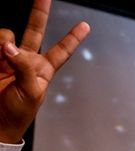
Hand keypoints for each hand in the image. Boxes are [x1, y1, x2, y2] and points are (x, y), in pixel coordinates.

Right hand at [0, 0, 89, 143]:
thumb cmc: (18, 113)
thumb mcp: (31, 93)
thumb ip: (24, 68)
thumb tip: (11, 47)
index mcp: (43, 70)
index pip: (62, 51)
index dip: (73, 38)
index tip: (86, 25)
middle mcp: (27, 60)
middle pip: (35, 30)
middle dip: (39, 12)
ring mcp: (7, 58)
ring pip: (7, 36)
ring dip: (4, 43)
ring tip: (2, 58)